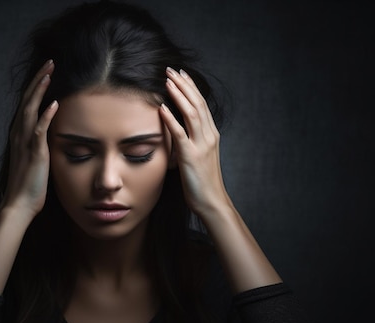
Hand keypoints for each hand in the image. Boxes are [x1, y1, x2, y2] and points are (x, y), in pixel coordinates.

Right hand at [1, 59, 58, 215]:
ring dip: (39, 91)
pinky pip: (38, 132)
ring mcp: (25, 143)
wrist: (19, 204)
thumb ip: (39, 142)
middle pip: (27, 100)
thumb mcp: (34, 157)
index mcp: (19, 135)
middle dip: (38, 80)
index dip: (36, 86)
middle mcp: (19, 135)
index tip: (47, 71)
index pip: (27, 104)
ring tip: (49, 74)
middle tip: (49, 63)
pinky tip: (53, 104)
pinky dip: (45, 117)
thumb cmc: (29, 184)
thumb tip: (50, 131)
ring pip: (30, 110)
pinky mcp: (34, 154)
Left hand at [159, 67, 228, 215]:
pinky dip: (171, 119)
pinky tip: (162, 108)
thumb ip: (192, 140)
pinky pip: (180, 134)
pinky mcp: (191, 156)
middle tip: (171, 70)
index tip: (181, 74)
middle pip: (197, 103)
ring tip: (167, 81)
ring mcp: (201, 145)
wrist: (211, 201)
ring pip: (192, 113)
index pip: (202, 104)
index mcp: (211, 134)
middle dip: (184, 85)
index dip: (191, 87)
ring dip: (179, 95)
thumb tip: (179, 128)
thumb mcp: (200, 155)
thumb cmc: (203, 181)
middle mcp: (209, 136)